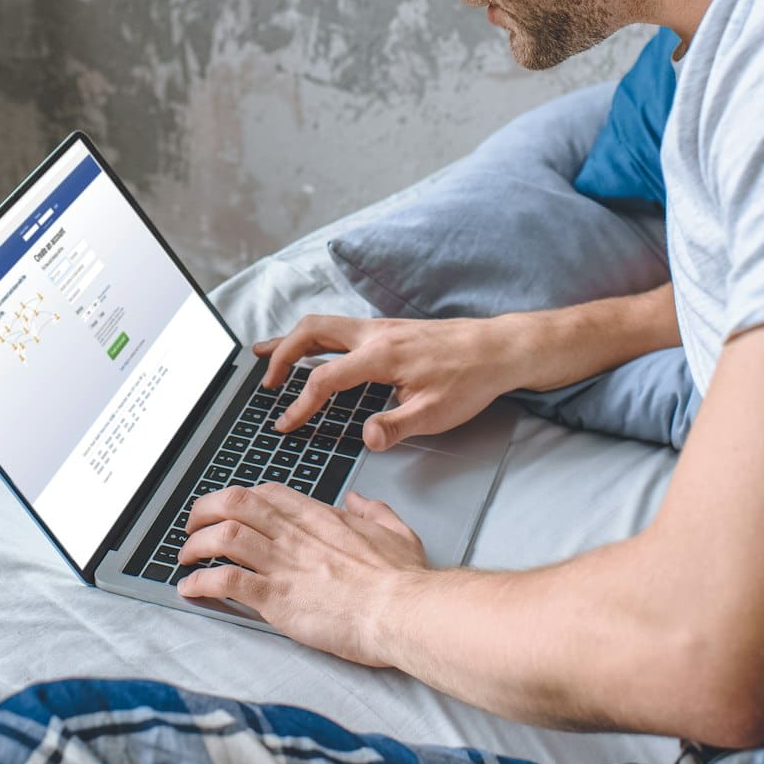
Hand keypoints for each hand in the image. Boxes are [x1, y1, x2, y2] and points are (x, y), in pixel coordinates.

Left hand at [177, 483, 428, 664]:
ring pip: (223, 536)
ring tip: (185, 556)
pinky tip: (191, 588)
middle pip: (234, 504)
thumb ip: (373, 511)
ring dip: (196, 545)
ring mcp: (283, 564)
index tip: (230, 510)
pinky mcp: (276, 598)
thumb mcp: (396, 531)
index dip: (241, 498)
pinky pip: (226, 581)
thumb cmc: (403, 580)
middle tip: (194, 526)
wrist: (403, 610)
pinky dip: (201, 583)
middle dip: (205, 510)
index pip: (267, 494)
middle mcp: (294, 534)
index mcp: (319, 517)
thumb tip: (358, 499)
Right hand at [256, 313, 519, 449]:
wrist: (499, 349)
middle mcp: (375, 334)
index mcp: (382, 356)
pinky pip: (339, 328)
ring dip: (292, 340)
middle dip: (281, 355)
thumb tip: (366, 438)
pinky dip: (315, 338)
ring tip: (266, 355)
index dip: (301, 404)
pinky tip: (313, 350)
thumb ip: (397, 426)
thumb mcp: (436, 414)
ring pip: (323, 324)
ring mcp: (381, 327)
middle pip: (311, 332)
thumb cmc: (470, 381)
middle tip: (265, 383)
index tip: (285, 424)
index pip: (326, 378)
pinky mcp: (389, 330)